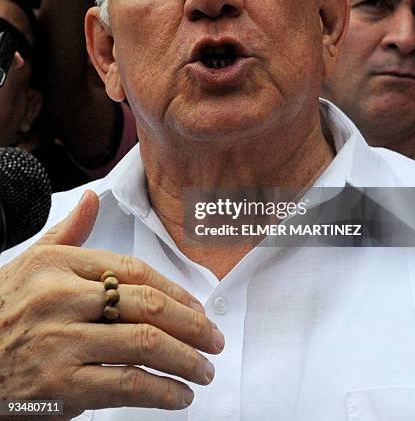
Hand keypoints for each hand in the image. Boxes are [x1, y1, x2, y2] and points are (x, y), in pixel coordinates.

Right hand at [0, 191, 223, 417]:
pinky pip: (126, 385)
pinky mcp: (61, 386)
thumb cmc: (4, 308)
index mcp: (61, 265)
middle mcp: (63, 299)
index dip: (175, 290)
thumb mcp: (31, 262)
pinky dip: (161, 391)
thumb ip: (69, 232)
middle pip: (147, 306)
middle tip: (214, 340)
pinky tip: (179, 395)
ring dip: (186, 359)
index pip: (134, 270)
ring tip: (205, 369)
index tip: (198, 307)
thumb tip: (92, 199)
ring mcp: (63, 342)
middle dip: (191, 325)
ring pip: (144, 345)